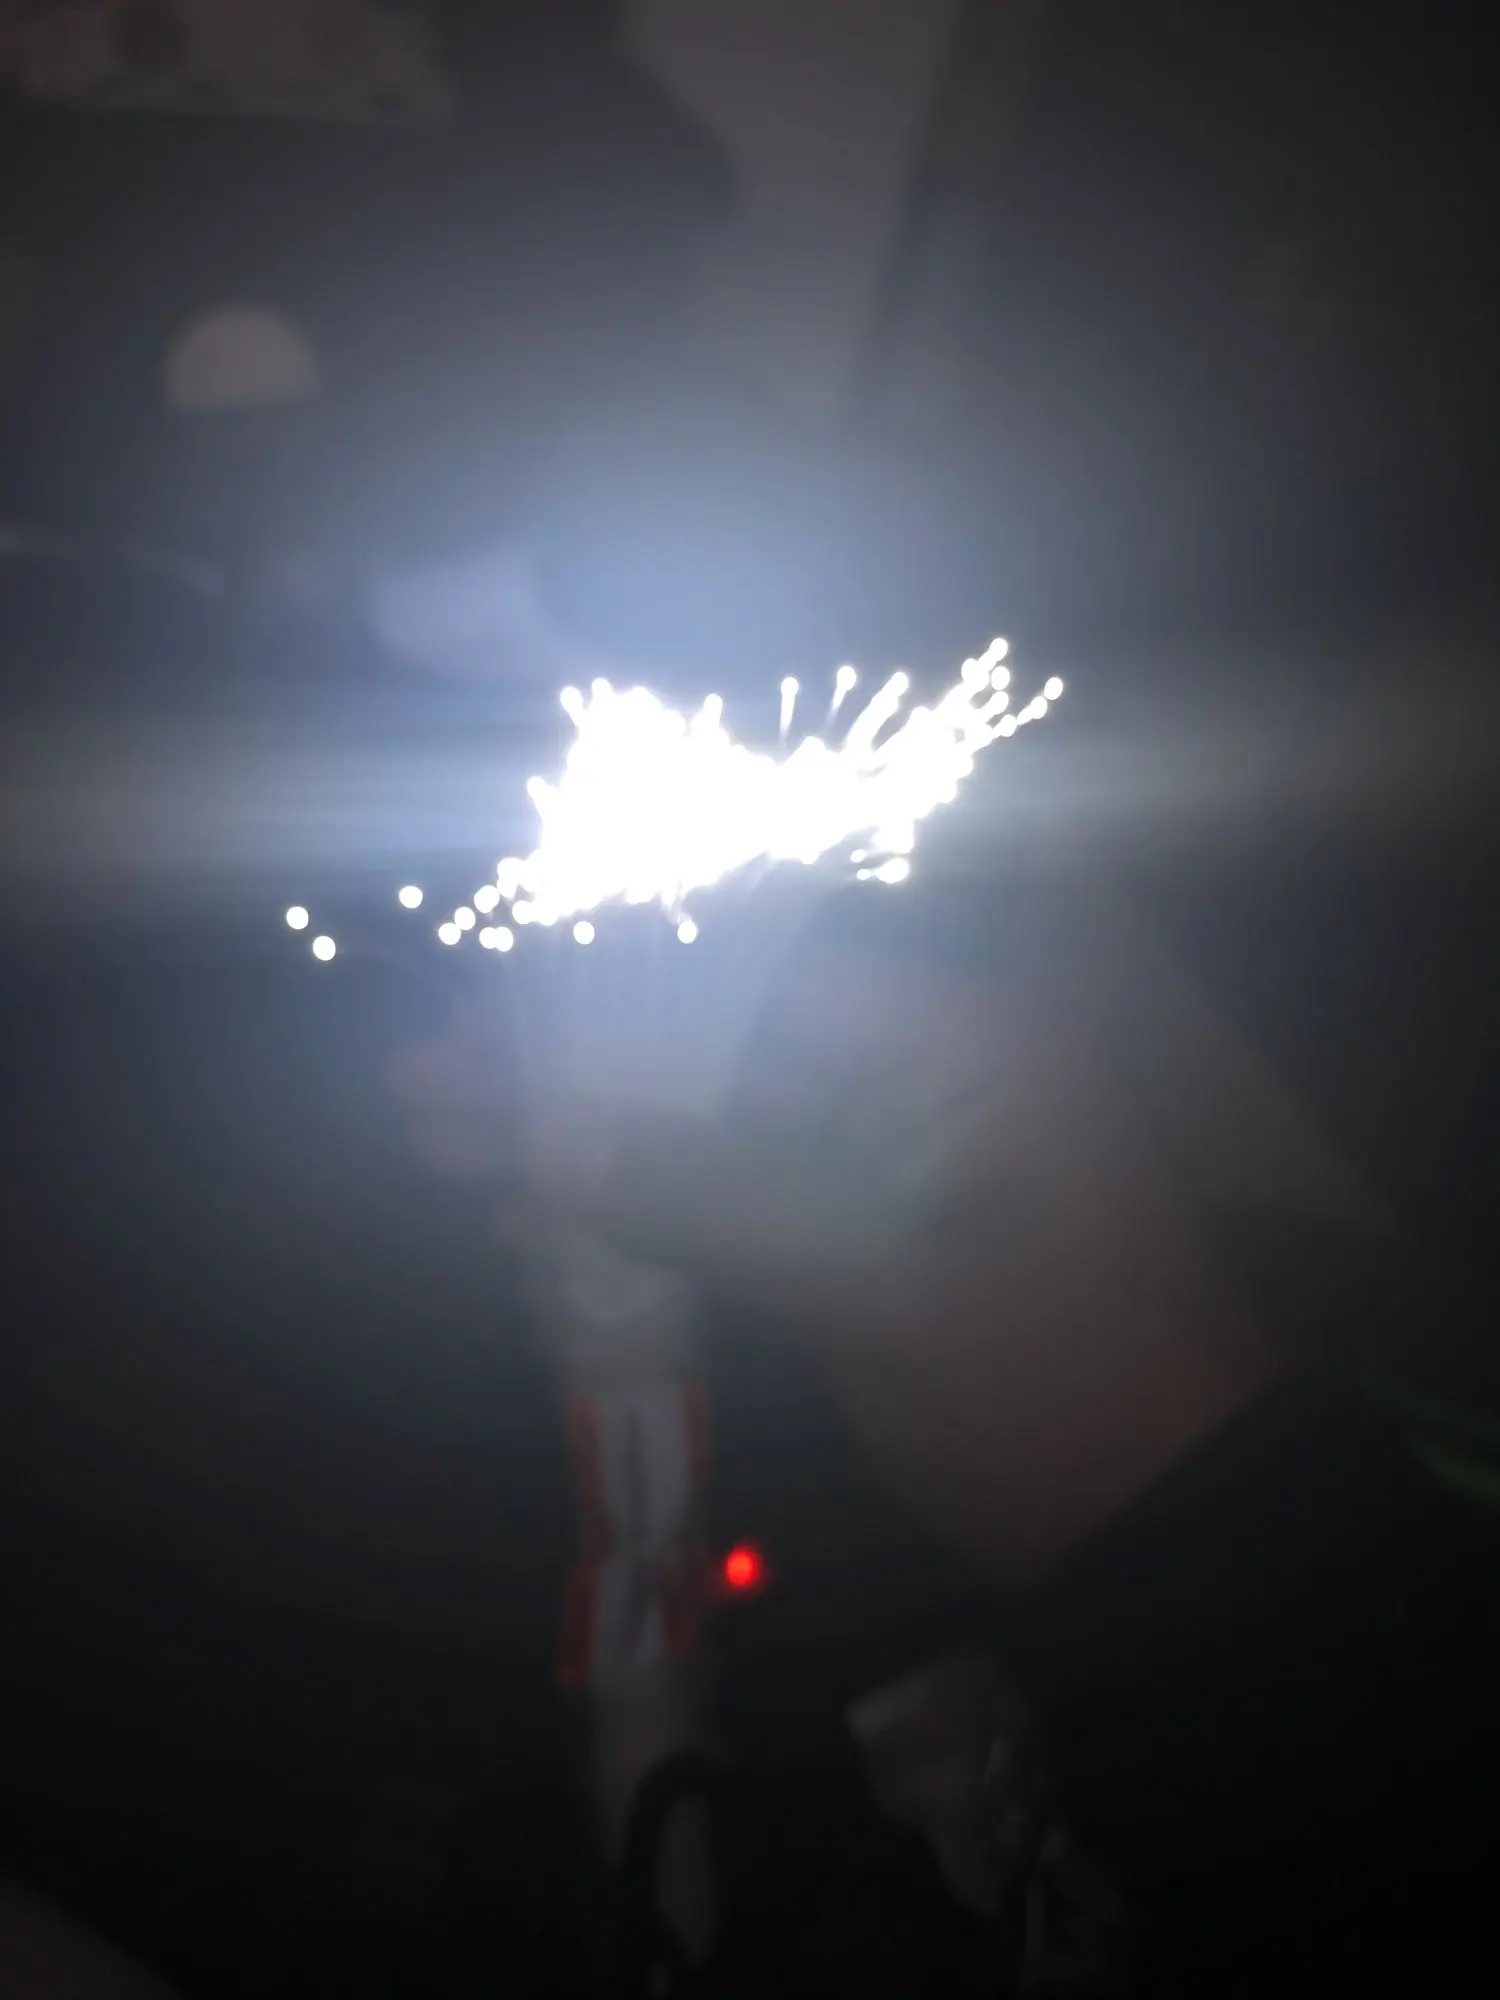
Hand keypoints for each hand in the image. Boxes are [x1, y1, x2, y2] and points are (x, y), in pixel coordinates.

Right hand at [387, 886, 1287, 1586]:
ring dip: (583, 1142)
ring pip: (706, 1128)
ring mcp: (881, 1161)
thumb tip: (532, 1129)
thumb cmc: (1045, 1381)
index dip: (606, 993)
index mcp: (946, 1037)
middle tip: (422, 1087)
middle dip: (567, 1072)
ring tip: (435, 1142)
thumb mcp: (874, 1281)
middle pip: (709, 1048)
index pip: (746, 976)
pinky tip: (528, 1217)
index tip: (482, 1010)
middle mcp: (911, 1074)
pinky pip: (730, 1200)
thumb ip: (701, 1192)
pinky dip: (638, 1211)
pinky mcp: (857, 1240)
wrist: (1159, 1525)